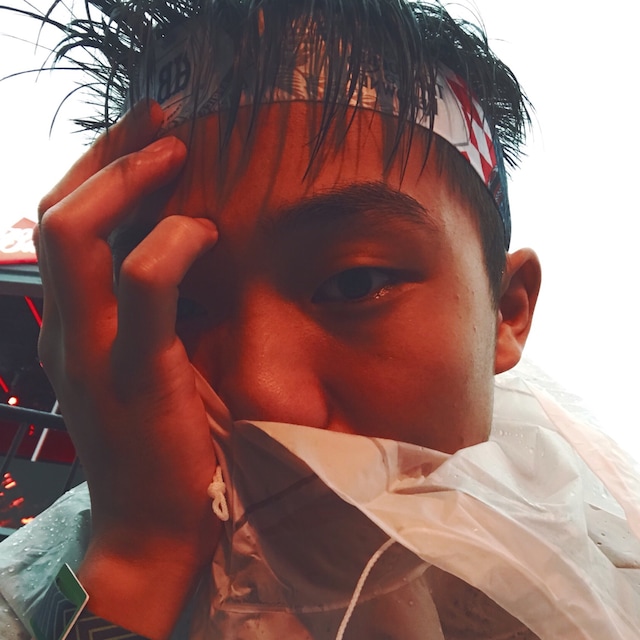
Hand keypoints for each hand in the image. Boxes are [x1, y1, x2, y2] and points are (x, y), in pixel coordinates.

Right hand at [35, 101, 227, 637]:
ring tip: (177, 153)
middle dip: (107, 155)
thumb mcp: (140, 368)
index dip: (97, 170)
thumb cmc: (159, 444)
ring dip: (129, 181)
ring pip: (79, 236)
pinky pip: (145, 284)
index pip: (59, 227)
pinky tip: (205, 233)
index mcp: (70, 328)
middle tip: (160, 122)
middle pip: (56, 213)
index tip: (144, 134)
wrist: (152, 527)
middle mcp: (67, 332)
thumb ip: (147, 317)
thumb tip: (178, 255)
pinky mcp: (137, 373)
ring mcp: (92, 352)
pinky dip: (172, 242)